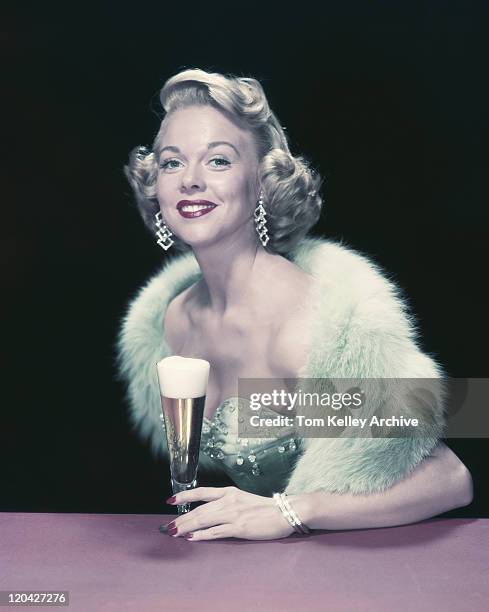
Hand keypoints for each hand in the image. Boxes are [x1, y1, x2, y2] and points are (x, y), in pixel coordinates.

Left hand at [162, 486, 295, 540]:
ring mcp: (233, 514)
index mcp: (229, 492)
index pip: (201, 492)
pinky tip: (191, 538)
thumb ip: (227, 503)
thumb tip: (209, 512)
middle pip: (199, 509)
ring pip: (203, 520)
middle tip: (167, 526)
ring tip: (174, 532)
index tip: (170, 500)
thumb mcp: (243, 499)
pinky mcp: (239, 527)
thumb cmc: (266, 508)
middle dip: (181, 518)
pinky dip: (201, 535)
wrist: (285, 512)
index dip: (184, 495)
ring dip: (186, 526)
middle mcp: (229, 501)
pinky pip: (216, 532)